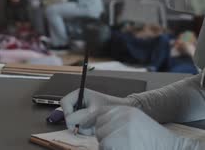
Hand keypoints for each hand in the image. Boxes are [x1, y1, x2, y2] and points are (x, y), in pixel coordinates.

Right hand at [60, 88, 135, 134]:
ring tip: (93, 124)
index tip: (72, 121)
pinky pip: (79, 126)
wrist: (121, 112)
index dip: (67, 112)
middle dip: (75, 121)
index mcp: (79, 94)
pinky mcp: (84, 119)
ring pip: (73, 121)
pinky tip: (94, 127)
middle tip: (84, 125)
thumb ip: (80, 116)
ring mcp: (81, 111)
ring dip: (82, 126)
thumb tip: (69, 121)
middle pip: (67, 113)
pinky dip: (85, 129)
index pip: (64, 102)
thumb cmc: (110, 107)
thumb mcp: (93, 110)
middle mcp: (78, 102)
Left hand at [83, 106, 200, 149]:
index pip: (99, 113)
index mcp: (125, 111)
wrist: (170, 146)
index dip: (91, 120)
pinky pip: (105, 148)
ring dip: (107, 145)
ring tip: (124, 145)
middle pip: (99, 128)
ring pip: (101, 139)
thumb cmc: (152, 136)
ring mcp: (121, 130)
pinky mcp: (119, 144)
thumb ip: (117, 119)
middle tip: (118, 142)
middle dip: (104, 136)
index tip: (86, 125)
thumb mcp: (135, 120)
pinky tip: (125, 148)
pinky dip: (111, 149)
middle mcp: (122, 118)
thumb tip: (91, 123)